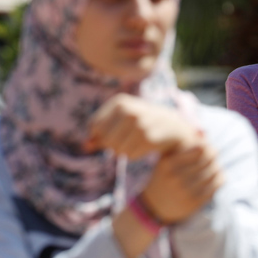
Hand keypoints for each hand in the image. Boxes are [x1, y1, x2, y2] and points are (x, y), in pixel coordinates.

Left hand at [85, 94, 201, 157]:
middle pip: (105, 139)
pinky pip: (130, 155)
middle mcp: (128, 110)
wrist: (173, 126)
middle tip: (124, 141)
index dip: (98, 136)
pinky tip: (143, 147)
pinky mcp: (148, 138)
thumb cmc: (141, 123)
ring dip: (123, 151)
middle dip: (111, 145)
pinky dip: (134, 155)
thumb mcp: (119, 123)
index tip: (111, 135)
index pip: (94, 126)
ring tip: (135, 143)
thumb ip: (99, 134)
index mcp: (119, 103)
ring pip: (117, 149)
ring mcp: (139, 124)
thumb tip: (85, 146)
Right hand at [140, 142, 223, 223]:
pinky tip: (216, 176)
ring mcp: (185, 191)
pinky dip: (219, 179)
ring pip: (213, 172)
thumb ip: (180, 148)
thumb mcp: (164, 161)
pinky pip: (215, 186)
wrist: (153, 207)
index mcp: (166, 164)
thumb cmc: (162, 178)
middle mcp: (175, 178)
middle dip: (212, 155)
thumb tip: (204, 135)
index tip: (205, 145)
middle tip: (213, 153)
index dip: (205, 145)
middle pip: (207, 160)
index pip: (198, 149)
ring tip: (214, 164)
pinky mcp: (194, 203)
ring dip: (217, 166)